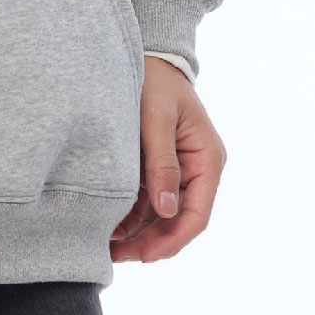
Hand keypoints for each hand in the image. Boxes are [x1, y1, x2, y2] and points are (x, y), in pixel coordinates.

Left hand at [111, 57, 225, 264]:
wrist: (149, 57)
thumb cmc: (155, 83)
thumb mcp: (156, 121)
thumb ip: (162, 164)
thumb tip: (167, 209)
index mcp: (208, 159)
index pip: (197, 214)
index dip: (174, 240)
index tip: (146, 257)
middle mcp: (198, 170)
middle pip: (179, 221)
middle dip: (151, 243)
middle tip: (117, 257)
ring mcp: (180, 172)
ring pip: (162, 217)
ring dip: (138, 235)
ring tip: (107, 248)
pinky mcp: (160, 170)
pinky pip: (149, 203)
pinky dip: (131, 218)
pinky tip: (109, 228)